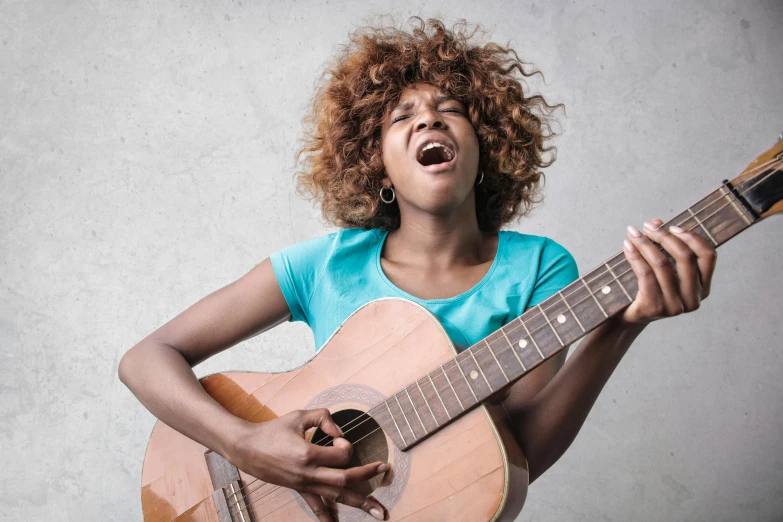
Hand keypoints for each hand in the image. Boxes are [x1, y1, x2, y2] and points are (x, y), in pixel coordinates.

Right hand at [228, 408, 387, 520]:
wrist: (247, 449)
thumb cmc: (274, 430)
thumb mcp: (299, 416)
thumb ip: (323, 418)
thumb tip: (340, 432)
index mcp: (308, 454)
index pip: (341, 454)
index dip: (345, 444)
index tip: (337, 438)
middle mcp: (308, 474)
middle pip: (345, 479)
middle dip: (367, 476)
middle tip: (384, 470)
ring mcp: (304, 485)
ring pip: (336, 497)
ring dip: (360, 503)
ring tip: (379, 513)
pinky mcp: (299, 490)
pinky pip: (316, 507)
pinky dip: (328, 517)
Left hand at [620, 218, 717, 324]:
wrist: (629, 317)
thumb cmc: (649, 288)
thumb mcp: (662, 268)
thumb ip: (664, 245)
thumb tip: (657, 222)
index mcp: (703, 287)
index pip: (708, 256)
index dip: (692, 237)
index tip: (672, 226)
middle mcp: (693, 298)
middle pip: (685, 257)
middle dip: (664, 236)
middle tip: (647, 226)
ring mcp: (675, 306)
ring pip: (663, 264)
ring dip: (645, 243)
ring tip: (633, 233)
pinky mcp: (655, 308)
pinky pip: (646, 274)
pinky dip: (635, 256)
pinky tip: (627, 246)